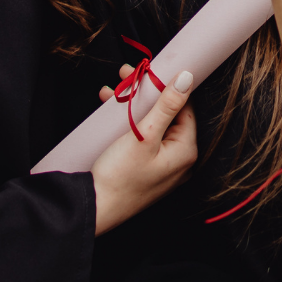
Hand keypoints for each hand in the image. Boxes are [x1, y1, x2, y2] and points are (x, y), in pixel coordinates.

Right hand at [90, 70, 197, 234]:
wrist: (94, 209)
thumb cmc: (119, 176)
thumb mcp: (143, 135)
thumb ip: (166, 105)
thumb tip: (187, 78)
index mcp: (186, 151)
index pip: (185, 108)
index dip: (167, 87)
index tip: (150, 72)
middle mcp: (179, 160)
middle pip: (168, 115)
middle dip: (145, 95)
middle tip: (125, 76)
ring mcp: (163, 166)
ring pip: (152, 125)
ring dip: (133, 107)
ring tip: (112, 93)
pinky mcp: (146, 170)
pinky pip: (143, 139)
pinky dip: (129, 124)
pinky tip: (111, 112)